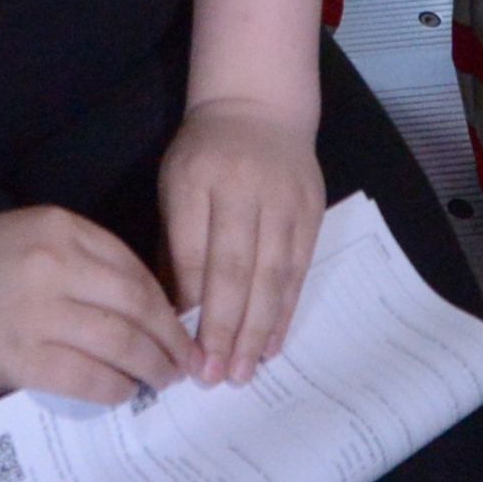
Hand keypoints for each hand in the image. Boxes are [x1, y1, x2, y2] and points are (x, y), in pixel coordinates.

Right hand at [0, 205, 195, 403]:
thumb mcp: (31, 239)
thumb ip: (82, 262)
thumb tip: (148, 310)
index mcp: (59, 228)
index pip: (134, 269)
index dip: (166, 305)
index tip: (180, 330)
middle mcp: (52, 265)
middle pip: (137, 306)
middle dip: (170, 341)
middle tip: (186, 363)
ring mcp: (35, 314)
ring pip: (120, 344)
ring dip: (152, 368)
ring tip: (162, 382)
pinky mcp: (19, 359)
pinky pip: (87, 379)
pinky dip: (115, 389)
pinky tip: (121, 393)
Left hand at [158, 100, 323, 384]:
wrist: (258, 106)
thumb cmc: (204, 156)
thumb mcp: (175, 187)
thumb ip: (173, 248)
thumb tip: (171, 318)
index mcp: (196, 181)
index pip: (192, 251)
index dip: (189, 305)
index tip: (179, 351)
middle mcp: (242, 190)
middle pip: (234, 269)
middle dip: (224, 328)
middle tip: (215, 376)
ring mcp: (282, 200)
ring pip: (272, 275)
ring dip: (257, 329)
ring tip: (244, 370)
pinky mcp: (311, 211)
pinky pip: (298, 270)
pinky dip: (285, 310)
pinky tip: (272, 342)